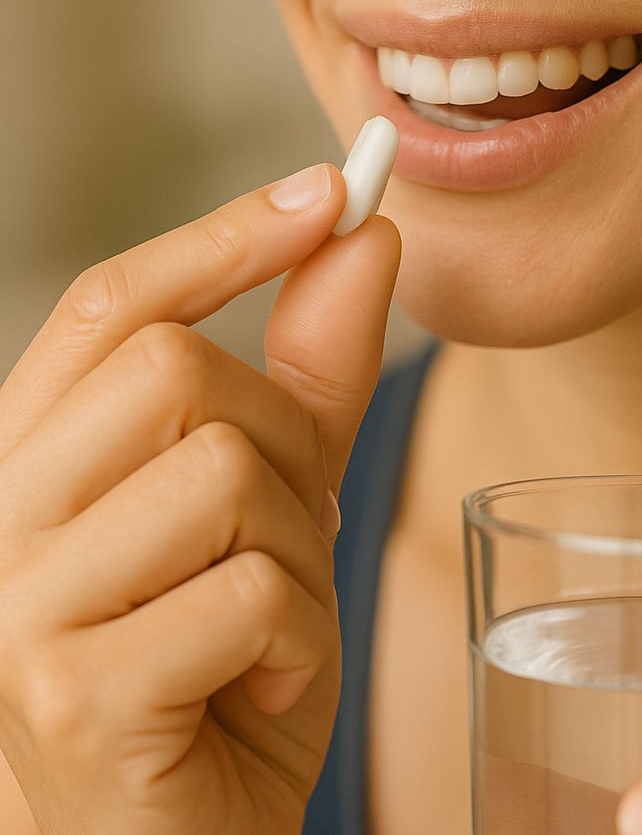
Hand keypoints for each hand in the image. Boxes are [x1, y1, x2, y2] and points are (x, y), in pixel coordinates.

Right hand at [0, 162, 400, 834]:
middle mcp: (0, 521)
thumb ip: (312, 373)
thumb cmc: (223, 668)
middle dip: (284, 440)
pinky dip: (299, 635)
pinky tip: (266, 684)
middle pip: (178, 371)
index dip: (226, 236)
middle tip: (291, 526)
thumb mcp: (278, 506)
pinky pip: (248, 593)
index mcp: (37, 462)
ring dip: (296, 545)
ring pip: (222, 472)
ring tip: (271, 618)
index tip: (329, 189)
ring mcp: (20, 612)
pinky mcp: (76, 697)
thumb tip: (361, 236)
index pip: (115, 304)